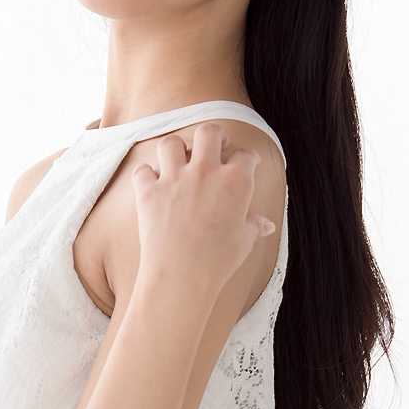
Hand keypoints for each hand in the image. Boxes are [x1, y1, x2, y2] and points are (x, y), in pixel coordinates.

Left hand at [131, 121, 275, 298]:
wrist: (181, 276)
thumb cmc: (218, 262)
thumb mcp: (243, 242)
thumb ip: (253, 226)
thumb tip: (266, 225)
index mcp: (236, 181)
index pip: (246, 155)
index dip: (247, 160)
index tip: (245, 166)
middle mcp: (205, 172)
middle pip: (210, 132)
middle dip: (213, 137)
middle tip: (213, 148)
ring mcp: (174, 178)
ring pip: (171, 143)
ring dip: (175, 151)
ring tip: (178, 163)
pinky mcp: (148, 191)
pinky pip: (143, 170)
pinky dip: (146, 176)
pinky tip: (152, 185)